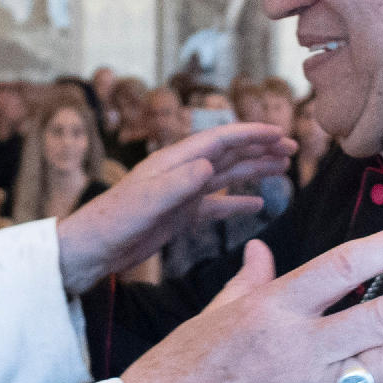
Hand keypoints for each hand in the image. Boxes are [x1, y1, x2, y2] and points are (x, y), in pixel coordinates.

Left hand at [55, 123, 292, 292]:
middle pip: (228, 154)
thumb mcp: (148, 202)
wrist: (90, 250)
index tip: (279, 132)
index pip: (220, 140)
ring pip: (226, 176)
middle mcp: (180, 172)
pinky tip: (258, 205)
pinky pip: (216, 206)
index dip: (250, 133)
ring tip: (283, 167)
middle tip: (291, 146)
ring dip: (254, 170)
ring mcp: (181, 194)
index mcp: (174, 162)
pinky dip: (238, 203)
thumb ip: (179, 184)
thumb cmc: (113, 222)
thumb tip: (210, 165)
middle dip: (260, 147)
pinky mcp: (179, 216)